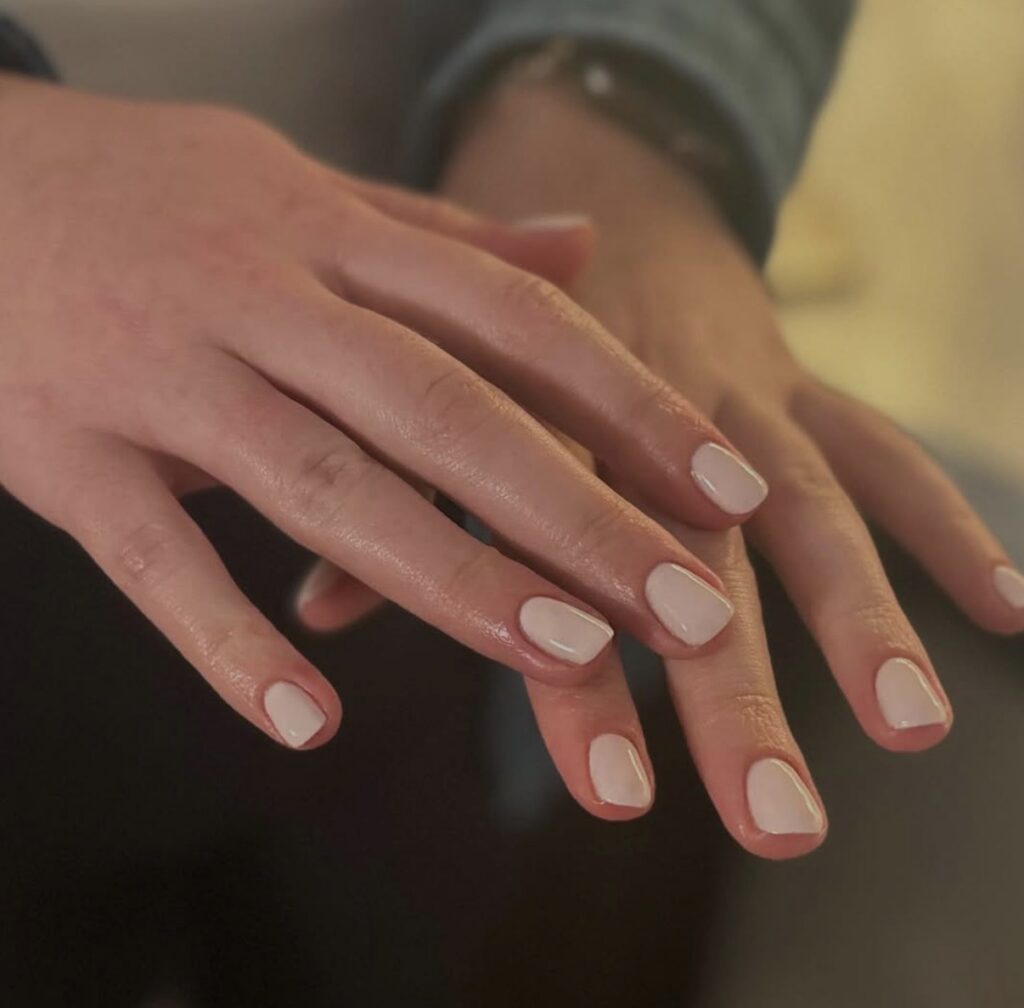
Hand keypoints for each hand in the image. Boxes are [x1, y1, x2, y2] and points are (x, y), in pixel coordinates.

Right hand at [0, 75, 767, 749]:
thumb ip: (444, 240)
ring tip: (563, 658)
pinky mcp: (66, 456)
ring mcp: (163, 380)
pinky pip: (154, 561)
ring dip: (450, 579)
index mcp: (330, 240)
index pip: (511, 323)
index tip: (725, 489)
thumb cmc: (155, 198)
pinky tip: (308, 719)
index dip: (627, 405)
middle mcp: (262, 304)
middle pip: (445, 413)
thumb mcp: (307, 194)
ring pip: (324, 487)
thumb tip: (580, 251)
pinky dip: (229, 645)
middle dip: (577, 516)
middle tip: (690, 607)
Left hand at [434, 81, 1023, 855]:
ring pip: (809, 499)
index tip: (618, 798)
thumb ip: (392, 494)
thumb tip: (319, 610)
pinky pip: (882, 445)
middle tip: (776, 823)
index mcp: (540, 418)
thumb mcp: (428, 385)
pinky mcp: (801, 376)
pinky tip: (1006, 608)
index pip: (559, 564)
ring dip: (863, 612)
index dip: (584, 681)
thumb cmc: (497, 317)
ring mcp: (739, 388)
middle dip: (737, 690)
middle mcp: (647, 410)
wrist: (593, 189)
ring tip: (910, 724)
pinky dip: (949, 521)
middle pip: (695, 556)